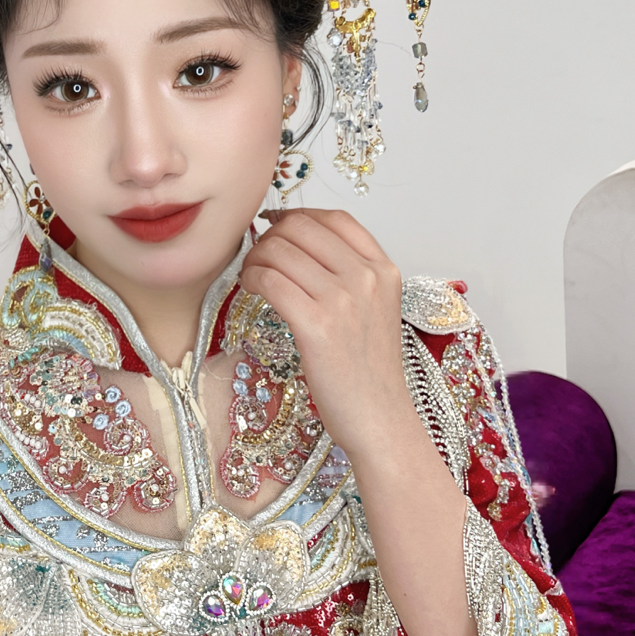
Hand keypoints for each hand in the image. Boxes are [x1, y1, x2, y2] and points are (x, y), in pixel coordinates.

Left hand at [239, 208, 412, 456]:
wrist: (381, 419)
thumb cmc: (370, 370)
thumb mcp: (375, 309)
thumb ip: (349, 274)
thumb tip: (295, 243)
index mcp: (384, 269)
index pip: (335, 218)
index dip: (298, 217)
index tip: (277, 227)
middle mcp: (367, 278)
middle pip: (301, 228)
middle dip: (270, 236)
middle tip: (258, 257)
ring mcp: (344, 301)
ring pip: (279, 252)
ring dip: (254, 259)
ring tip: (251, 276)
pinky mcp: (317, 326)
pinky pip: (270, 281)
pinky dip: (251, 279)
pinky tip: (250, 290)